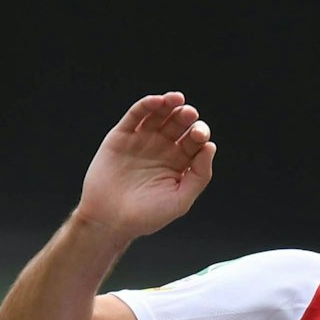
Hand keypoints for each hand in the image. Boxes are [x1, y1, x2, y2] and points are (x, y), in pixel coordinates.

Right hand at [73, 91, 216, 241]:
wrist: (109, 220)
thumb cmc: (146, 216)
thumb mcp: (180, 200)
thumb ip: (199, 175)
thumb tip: (210, 147)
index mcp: (179, 162)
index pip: (195, 141)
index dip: (200, 133)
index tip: (199, 135)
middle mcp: (162, 148)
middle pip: (179, 124)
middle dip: (186, 116)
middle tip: (189, 115)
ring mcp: (142, 140)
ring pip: (159, 115)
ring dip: (169, 104)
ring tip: (176, 100)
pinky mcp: (122, 136)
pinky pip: (136, 115)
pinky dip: (146, 105)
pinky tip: (157, 101)